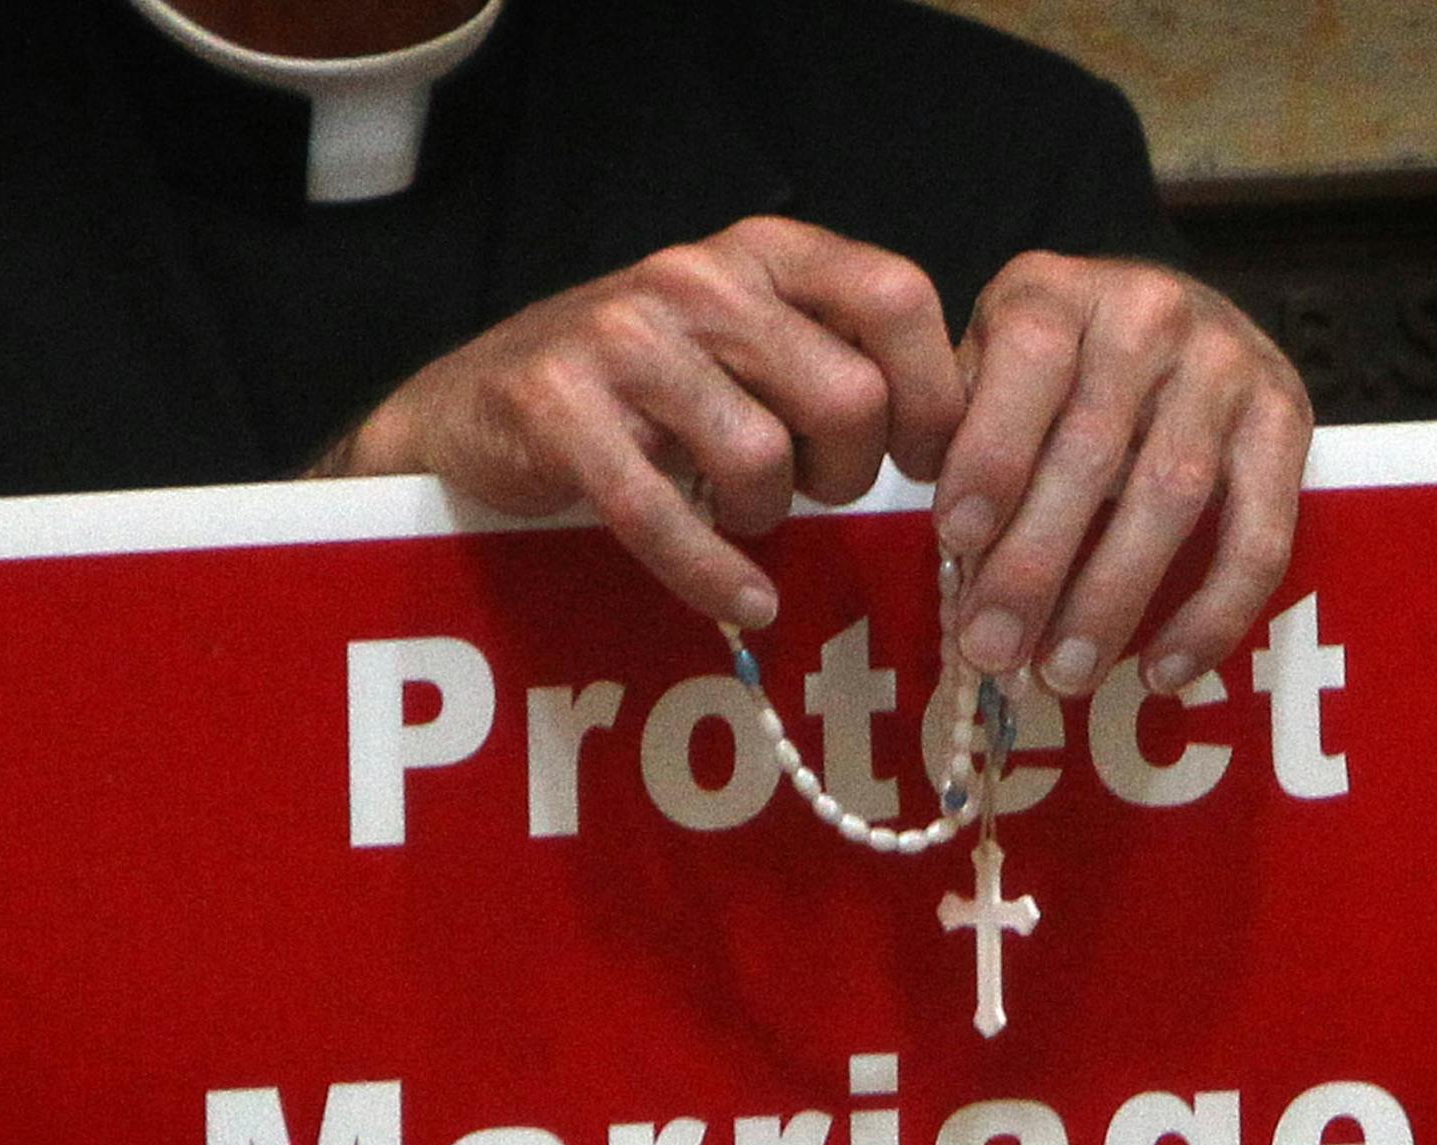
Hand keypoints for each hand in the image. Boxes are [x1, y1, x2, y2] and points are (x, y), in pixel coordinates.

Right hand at [319, 216, 965, 626]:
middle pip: (847, 400)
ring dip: (769, 518)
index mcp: (763, 251)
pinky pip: (663, 513)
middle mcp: (699, 277)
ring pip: (764, 461)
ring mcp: (624, 337)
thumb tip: (962, 437)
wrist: (473, 407)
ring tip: (744, 517)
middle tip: (814, 495)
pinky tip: (744, 601)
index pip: (898, 298)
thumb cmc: (640, 391)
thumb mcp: (746, 342)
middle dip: (849, 476)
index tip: (925, 462)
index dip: (934, 396)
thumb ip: (835, 358)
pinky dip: (714, 574)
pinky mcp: (561, 407)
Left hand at [936, 251, 1311, 696]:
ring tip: (1063, 675)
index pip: (1025, 365)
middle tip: (992, 651)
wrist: (1166, 317)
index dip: (991, 454)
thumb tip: (953, 554)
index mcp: (1052, 294)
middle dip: (1035, 564)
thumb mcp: (983, 370)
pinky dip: (1211, 614)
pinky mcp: (1288, 418)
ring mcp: (1228, 365)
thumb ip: (957, 438)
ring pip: (1172, 496)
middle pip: (1092, 450)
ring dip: (1112, 599)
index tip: (956, 541)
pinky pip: (1259, 535)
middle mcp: (1148, 313)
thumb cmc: (1047, 372)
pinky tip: (1159, 672)